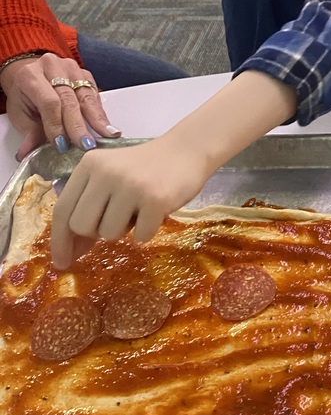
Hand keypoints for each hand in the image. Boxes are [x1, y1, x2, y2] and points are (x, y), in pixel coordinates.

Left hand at [0, 53, 120, 159]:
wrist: (31, 74)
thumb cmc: (24, 94)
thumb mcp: (19, 113)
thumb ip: (29, 132)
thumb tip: (29, 152)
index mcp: (30, 76)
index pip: (49, 102)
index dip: (57, 124)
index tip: (62, 144)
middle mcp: (52, 67)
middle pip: (69, 99)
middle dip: (78, 125)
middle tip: (86, 145)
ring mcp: (71, 68)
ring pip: (86, 96)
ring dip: (97, 119)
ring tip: (106, 135)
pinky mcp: (85, 74)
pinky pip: (95, 95)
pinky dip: (100, 113)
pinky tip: (106, 127)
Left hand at [50, 136, 210, 268]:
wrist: (187, 151)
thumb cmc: (146, 170)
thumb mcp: (111, 180)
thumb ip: (89, 209)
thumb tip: (68, 253)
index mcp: (90, 165)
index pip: (62, 209)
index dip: (59, 240)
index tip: (61, 263)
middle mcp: (106, 172)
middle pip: (81, 226)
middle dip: (96, 232)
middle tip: (117, 219)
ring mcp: (131, 185)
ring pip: (109, 234)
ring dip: (125, 231)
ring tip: (139, 210)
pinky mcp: (156, 199)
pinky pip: (140, 237)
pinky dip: (147, 232)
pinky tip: (155, 213)